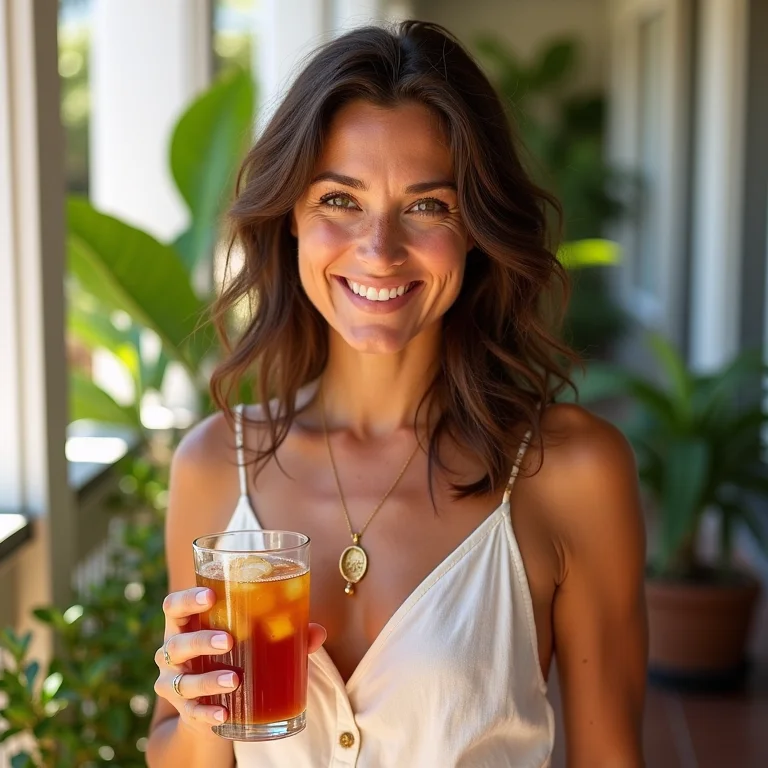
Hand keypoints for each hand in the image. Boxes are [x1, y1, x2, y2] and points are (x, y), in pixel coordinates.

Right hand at [154, 586, 326, 733]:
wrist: (210, 704)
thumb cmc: (231, 656)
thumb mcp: (248, 639)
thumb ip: (282, 631)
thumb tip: (317, 631)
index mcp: (187, 624)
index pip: (174, 606)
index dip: (188, 599)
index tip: (211, 596)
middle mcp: (173, 652)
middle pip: (176, 643)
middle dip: (201, 640)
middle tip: (228, 640)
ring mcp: (175, 682)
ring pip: (183, 680)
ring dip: (209, 680)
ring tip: (235, 680)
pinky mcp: (185, 711)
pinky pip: (192, 713)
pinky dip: (208, 713)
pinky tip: (224, 714)